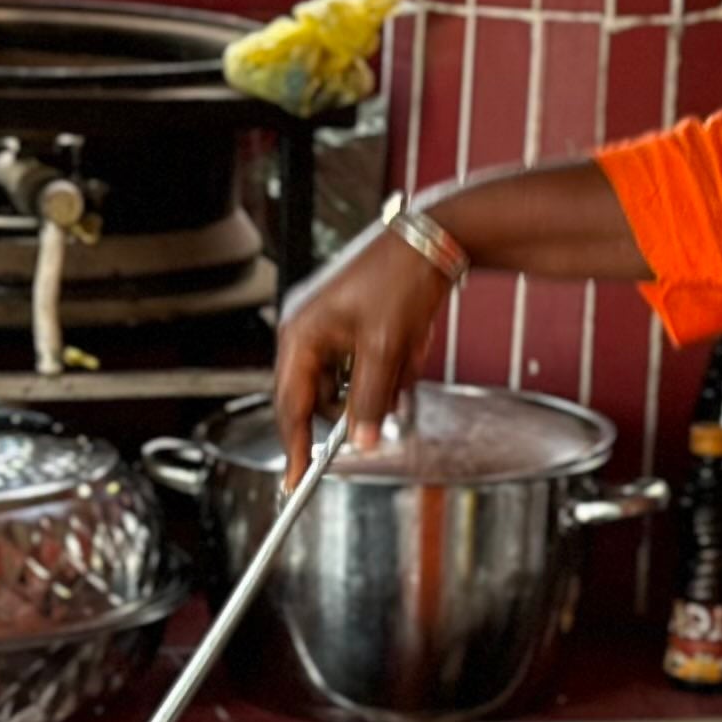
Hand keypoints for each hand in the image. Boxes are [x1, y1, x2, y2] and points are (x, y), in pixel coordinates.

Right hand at [271, 221, 452, 479]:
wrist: (431, 240)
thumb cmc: (399, 281)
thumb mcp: (386, 349)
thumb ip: (370, 401)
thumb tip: (361, 442)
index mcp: (302, 335)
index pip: (290, 405)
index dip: (294, 446)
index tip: (294, 482)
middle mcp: (308, 332)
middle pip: (320, 398)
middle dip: (357, 403)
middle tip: (388, 393)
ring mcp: (330, 328)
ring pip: (348, 386)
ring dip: (379, 384)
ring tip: (406, 355)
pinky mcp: (353, 326)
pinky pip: (364, 367)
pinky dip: (389, 367)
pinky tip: (409, 345)